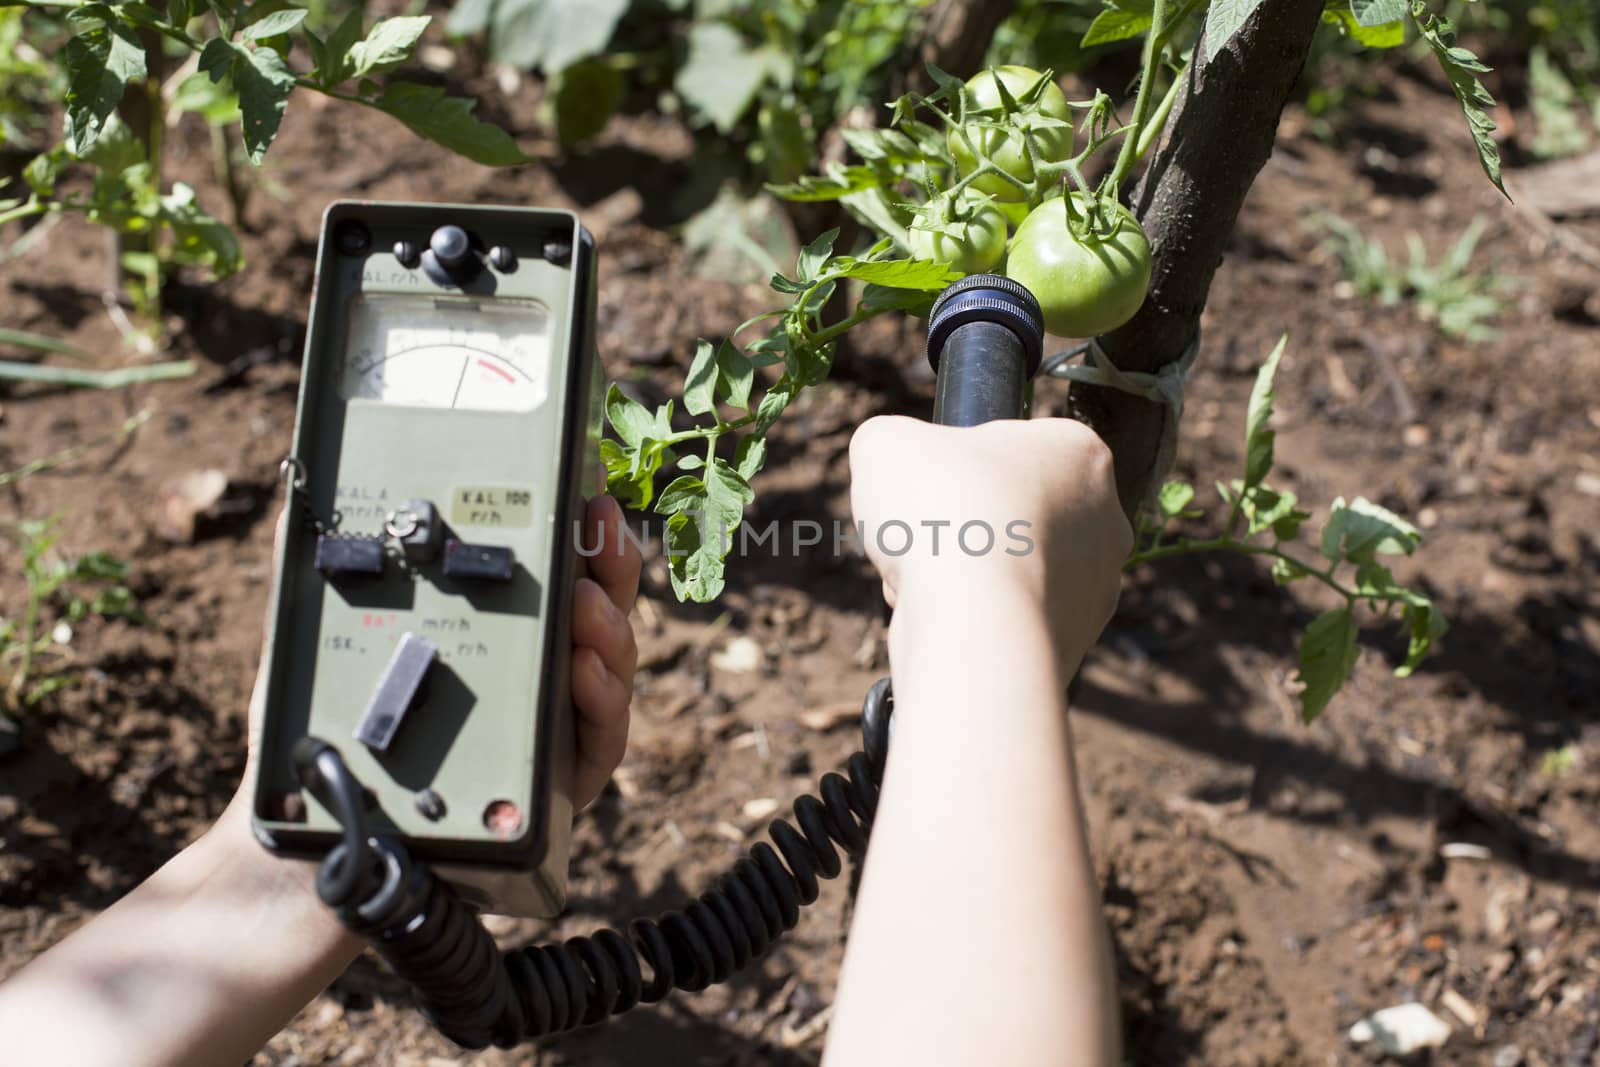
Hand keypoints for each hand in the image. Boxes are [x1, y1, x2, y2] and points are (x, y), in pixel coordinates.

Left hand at [234, 494, 640, 819]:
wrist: (312, 855)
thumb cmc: (325, 750)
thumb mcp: (316, 656)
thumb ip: (316, 586)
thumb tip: (294, 513)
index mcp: (498, 638)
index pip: (554, 574)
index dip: (580, 529)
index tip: (590, 485)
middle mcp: (535, 682)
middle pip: (599, 612)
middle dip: (609, 564)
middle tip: (600, 527)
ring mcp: (552, 735)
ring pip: (610, 671)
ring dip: (610, 629)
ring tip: (587, 605)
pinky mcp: (557, 794)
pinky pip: (600, 745)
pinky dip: (602, 703)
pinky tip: (585, 673)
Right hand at [847, 416, 1130, 673]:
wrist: (974, 621)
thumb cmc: (943, 513)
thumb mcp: (888, 443)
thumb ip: (894, 440)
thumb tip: (895, 463)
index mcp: (1079, 451)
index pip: (1009, 449)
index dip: (956, 466)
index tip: (929, 485)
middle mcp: (1106, 517)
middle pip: (1010, 513)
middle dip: (962, 527)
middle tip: (922, 535)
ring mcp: (1098, 585)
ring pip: (1007, 571)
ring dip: (961, 575)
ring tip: (924, 582)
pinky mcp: (1077, 640)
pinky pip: (1010, 621)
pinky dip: (974, 621)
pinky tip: (944, 619)